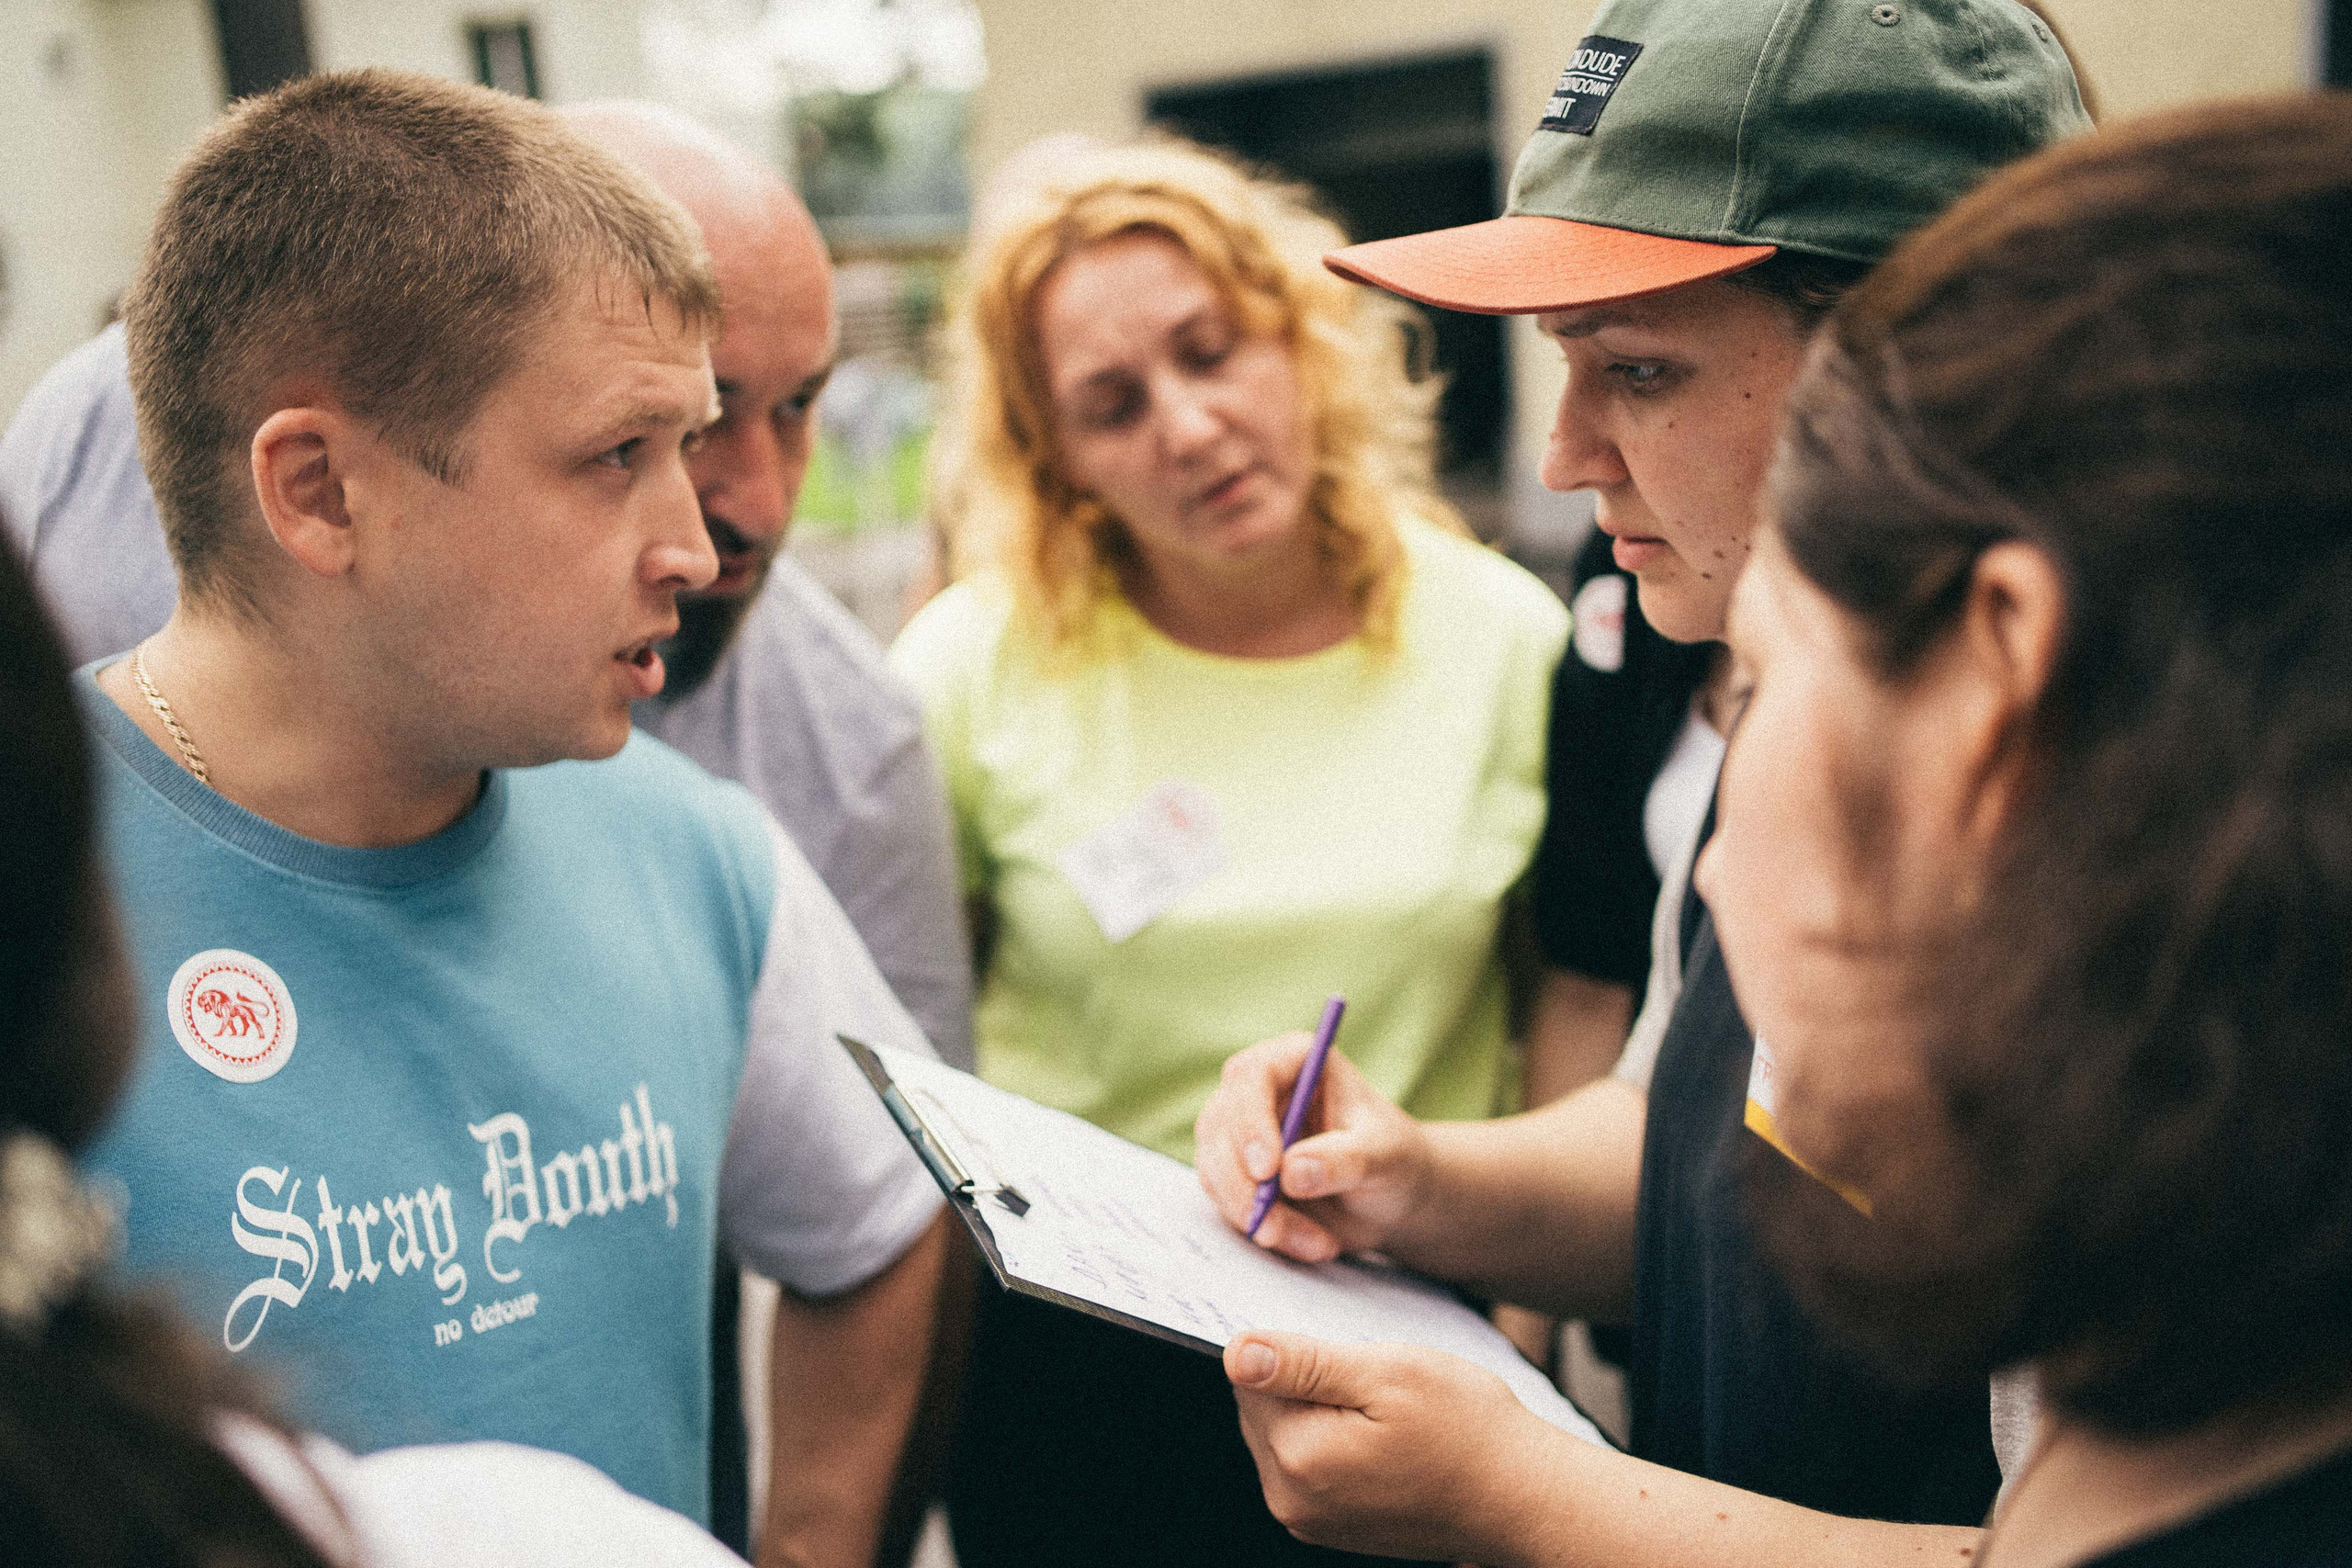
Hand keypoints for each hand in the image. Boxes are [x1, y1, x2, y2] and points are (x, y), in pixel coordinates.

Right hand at [1195, 1031, 1430, 1262]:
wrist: (1389, 1198)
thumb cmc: (1393, 1160)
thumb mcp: (1385, 1158)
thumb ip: (1344, 1160)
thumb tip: (1291, 1172)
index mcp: (1295, 1060)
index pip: (1252, 1076)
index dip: (1251, 1121)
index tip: (1267, 1169)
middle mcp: (1259, 1090)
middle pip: (1220, 1125)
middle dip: (1242, 1183)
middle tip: (1272, 1227)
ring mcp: (1240, 1132)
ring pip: (1215, 1169)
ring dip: (1254, 1214)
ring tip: (1317, 1243)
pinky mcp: (1234, 1172)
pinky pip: (1226, 1201)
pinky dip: (1260, 1228)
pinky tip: (1311, 1244)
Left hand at [1224, 1331, 1547, 1563]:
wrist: (1522, 1497)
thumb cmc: (1468, 1429)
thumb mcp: (1388, 1372)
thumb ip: (1304, 1363)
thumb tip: (1234, 1352)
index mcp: (1297, 1457)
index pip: (1250, 1375)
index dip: (1298, 1349)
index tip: (1349, 1353)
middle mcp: (1291, 1499)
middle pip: (1262, 1407)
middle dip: (1307, 1381)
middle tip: (1374, 1381)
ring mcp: (1310, 1520)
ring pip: (1286, 1433)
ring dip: (1323, 1410)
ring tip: (1385, 1413)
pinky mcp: (1332, 1527)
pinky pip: (1311, 1464)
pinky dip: (1338, 1440)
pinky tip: (1385, 1438)